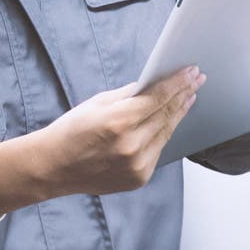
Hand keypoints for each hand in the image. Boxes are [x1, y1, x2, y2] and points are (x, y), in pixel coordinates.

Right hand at [0, 67, 203, 218]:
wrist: (53, 167)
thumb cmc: (70, 132)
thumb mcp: (97, 103)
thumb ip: (129, 94)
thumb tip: (154, 83)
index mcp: (118, 122)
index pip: (158, 97)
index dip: (178, 83)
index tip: (191, 72)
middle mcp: (131, 145)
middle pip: (167, 114)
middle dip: (184, 94)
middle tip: (196, 80)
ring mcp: (137, 165)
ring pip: (167, 133)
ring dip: (179, 113)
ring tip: (188, 97)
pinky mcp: (139, 178)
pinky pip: (158, 150)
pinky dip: (164, 134)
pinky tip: (170, 121)